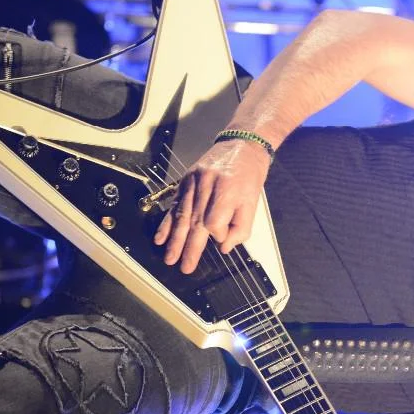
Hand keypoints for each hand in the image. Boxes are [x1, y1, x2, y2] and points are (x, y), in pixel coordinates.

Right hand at [154, 138, 270, 273]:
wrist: (241, 146)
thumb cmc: (249, 177)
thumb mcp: (253, 203)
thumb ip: (241, 227)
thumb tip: (223, 247)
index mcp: (227, 190)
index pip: (214, 221)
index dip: (217, 235)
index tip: (220, 238)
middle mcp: (207, 185)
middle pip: (195, 221)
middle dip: (188, 247)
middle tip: (184, 267)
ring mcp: (193, 182)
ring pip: (182, 214)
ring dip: (174, 239)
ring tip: (169, 257)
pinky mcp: (185, 180)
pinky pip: (174, 204)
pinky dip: (166, 223)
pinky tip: (160, 237)